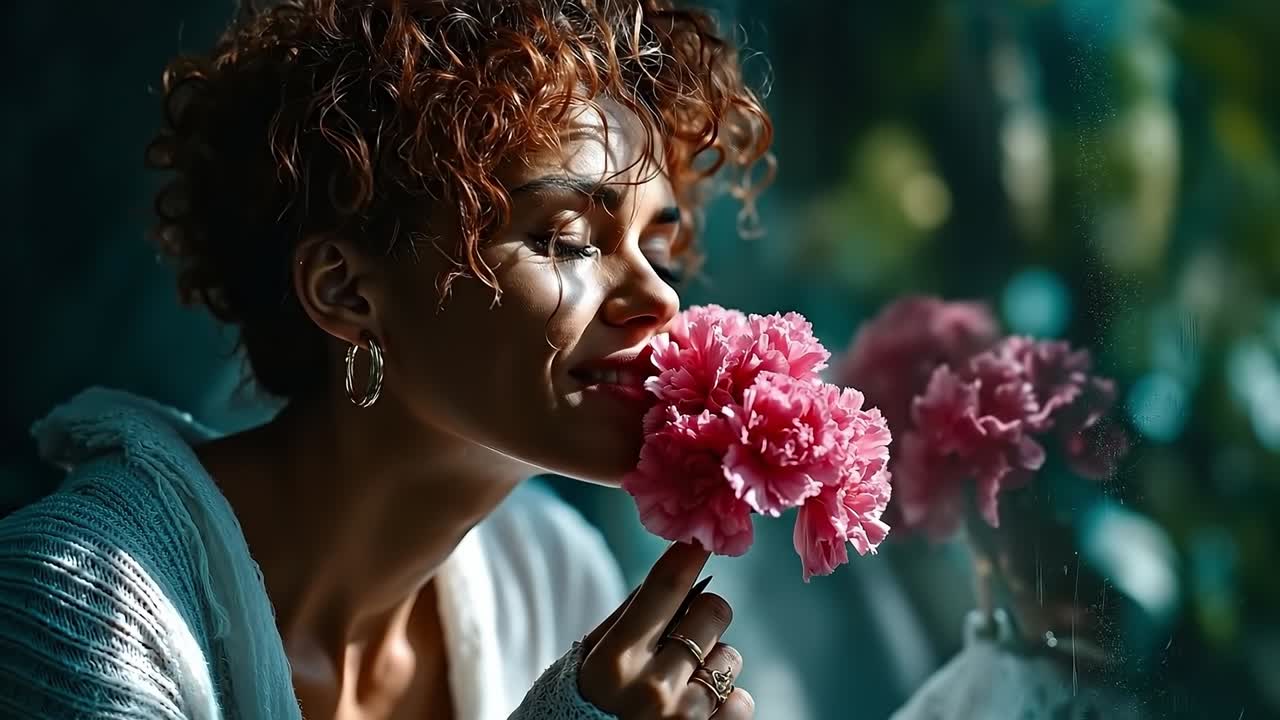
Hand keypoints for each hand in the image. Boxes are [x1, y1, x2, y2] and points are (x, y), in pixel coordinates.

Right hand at [578, 542, 752, 718]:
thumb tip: (681, 566)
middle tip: (685, 632)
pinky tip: (699, 709)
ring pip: (732, 658)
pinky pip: (743, 701)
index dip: (691, 551)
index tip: (704, 535)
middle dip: (705, 615)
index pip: (665, 585)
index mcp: (615, 660)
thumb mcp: (591, 659)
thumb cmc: (584, 705)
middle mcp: (652, 688)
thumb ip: (632, 617)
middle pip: (714, 612)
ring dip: (714, 664)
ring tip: (683, 684)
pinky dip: (727, 701)